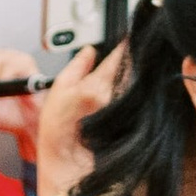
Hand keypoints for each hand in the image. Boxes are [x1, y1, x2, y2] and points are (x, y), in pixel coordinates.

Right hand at [33, 43, 121, 195]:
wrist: (69, 158)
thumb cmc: (59, 127)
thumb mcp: (60, 89)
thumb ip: (78, 65)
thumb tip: (90, 50)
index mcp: (99, 84)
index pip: (120, 55)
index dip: (125, 44)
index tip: (128, 38)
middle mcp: (116, 95)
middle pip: (132, 67)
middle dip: (130, 60)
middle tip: (126, 56)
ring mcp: (125, 109)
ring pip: (135, 83)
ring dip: (133, 77)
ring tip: (121, 81)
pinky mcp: (131, 119)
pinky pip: (136, 99)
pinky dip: (133, 95)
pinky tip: (123, 99)